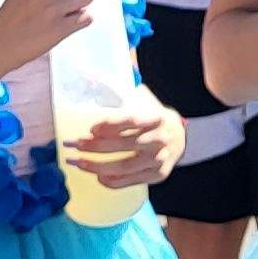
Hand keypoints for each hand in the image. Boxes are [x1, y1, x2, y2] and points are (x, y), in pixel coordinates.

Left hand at [63, 97, 183, 190]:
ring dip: (98, 166)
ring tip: (80, 163)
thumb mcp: (143, 102)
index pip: (131, 120)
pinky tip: (98, 177)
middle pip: (124, 144)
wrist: (180, 137)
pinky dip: (113, 181)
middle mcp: (160, 138)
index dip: (111, 124)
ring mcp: (160, 159)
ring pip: (125, 166)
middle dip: (96, 146)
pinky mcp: (158, 174)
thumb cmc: (151, 118)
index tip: (91, 128)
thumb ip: (119, 93)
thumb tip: (89, 77)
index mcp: (156, 117)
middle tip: (76, 145)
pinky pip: (132, 181)